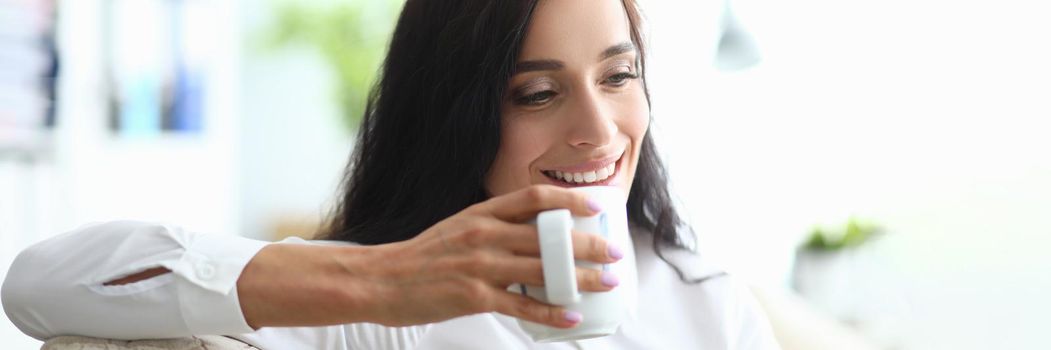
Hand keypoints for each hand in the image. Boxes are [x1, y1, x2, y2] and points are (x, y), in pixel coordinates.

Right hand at [358, 185, 622, 327]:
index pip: (533, 197)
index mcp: (481, 214)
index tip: (597, 204)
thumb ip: (493, 228)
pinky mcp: (473, 297)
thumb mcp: (458, 228)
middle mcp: (484, 235)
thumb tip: (535, 234)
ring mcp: (479, 266)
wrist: (379, 280)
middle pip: (548, 236)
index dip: (570, 199)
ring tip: (607, 282)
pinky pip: (521, 306)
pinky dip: (551, 314)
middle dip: (588, 243)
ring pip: (543, 271)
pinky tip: (571, 318)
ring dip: (581, 278)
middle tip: (615, 251)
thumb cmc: (421, 257)